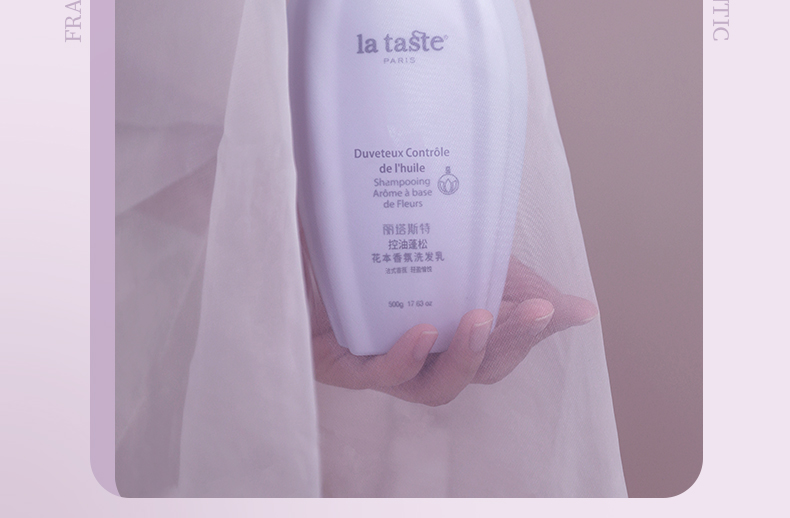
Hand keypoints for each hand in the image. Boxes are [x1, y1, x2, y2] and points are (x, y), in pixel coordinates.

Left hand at [304, 256, 597, 405]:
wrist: (307, 220)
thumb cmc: (375, 238)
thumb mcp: (451, 243)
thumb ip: (507, 276)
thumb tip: (583, 310)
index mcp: (448, 326)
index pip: (501, 348)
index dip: (532, 335)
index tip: (560, 307)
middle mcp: (420, 351)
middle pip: (476, 370)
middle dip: (510, 343)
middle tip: (538, 310)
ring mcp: (380, 359)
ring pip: (434, 387)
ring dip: (465, 357)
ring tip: (482, 318)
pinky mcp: (338, 360)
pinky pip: (376, 373)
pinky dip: (404, 357)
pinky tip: (422, 331)